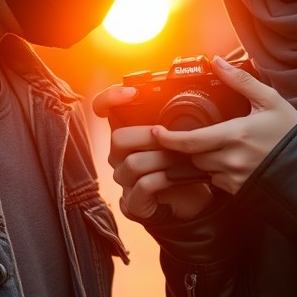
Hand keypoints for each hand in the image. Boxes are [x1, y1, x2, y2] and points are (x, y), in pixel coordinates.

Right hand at [93, 85, 213, 220]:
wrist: (193, 202)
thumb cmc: (184, 166)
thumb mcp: (181, 139)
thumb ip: (175, 121)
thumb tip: (185, 97)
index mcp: (127, 134)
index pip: (103, 109)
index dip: (109, 98)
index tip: (131, 93)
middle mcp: (119, 155)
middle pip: (118, 138)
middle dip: (150, 137)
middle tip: (176, 140)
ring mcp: (124, 179)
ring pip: (134, 163)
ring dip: (164, 160)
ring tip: (186, 159)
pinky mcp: (133, 202)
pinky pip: (143, 185)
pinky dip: (164, 179)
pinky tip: (178, 178)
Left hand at [152, 57, 296, 194]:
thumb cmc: (290, 135)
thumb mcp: (269, 101)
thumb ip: (240, 81)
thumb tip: (217, 62)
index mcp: (235, 135)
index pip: (190, 141)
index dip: (168, 138)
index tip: (157, 132)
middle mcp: (230, 159)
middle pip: (192, 155)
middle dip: (190, 146)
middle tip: (196, 135)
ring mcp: (233, 177)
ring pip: (202, 168)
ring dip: (203, 158)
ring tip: (220, 147)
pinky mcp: (236, 189)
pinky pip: (215, 180)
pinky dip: (216, 170)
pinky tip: (232, 160)